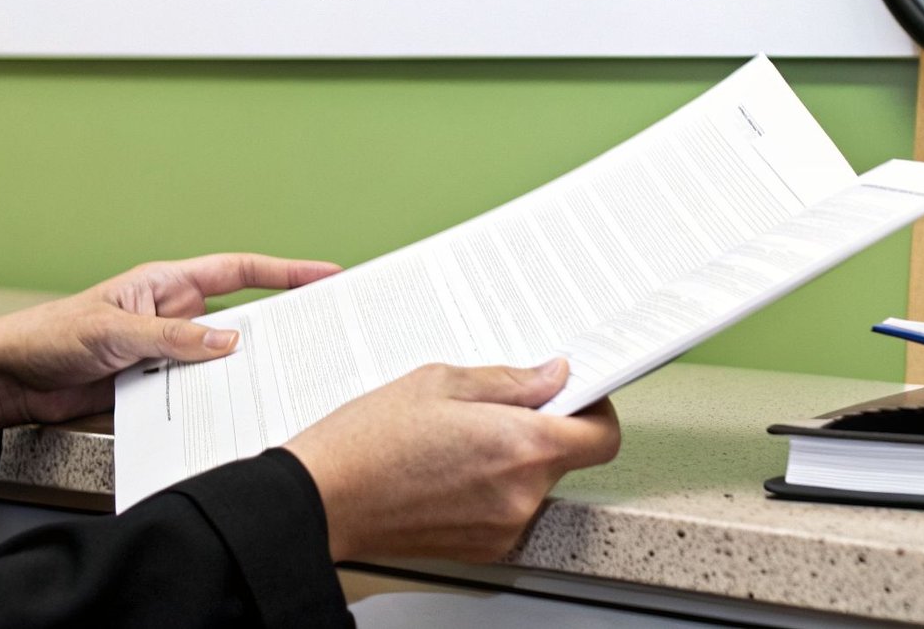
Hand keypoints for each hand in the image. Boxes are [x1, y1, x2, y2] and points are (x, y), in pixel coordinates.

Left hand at [0, 253, 341, 433]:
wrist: (10, 381)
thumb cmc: (48, 336)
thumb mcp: (113, 331)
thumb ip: (170, 339)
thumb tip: (227, 342)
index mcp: (166, 285)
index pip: (239, 271)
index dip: (285, 271)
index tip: (325, 273)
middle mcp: (174, 315)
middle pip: (242, 315)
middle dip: (281, 320)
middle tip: (321, 328)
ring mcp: (167, 352)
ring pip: (223, 358)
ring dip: (247, 368)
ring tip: (285, 377)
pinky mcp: (156, 384)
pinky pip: (198, 390)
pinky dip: (216, 398)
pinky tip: (233, 409)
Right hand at [284, 359, 621, 562]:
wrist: (322, 500)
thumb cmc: (368, 441)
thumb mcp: (441, 382)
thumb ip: (511, 381)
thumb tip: (553, 376)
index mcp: (521, 447)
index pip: (602, 436)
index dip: (593, 410)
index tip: (573, 396)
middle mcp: (521, 495)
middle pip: (567, 458)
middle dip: (544, 430)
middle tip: (496, 409)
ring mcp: (502, 527)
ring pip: (535, 483)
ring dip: (514, 460)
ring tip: (460, 440)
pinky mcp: (482, 547)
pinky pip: (509, 509)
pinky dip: (493, 488)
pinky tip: (449, 469)